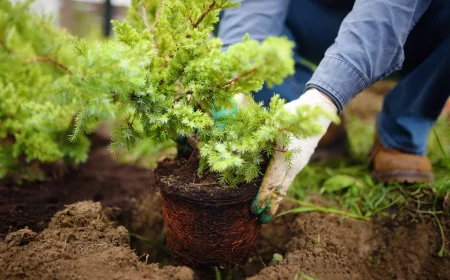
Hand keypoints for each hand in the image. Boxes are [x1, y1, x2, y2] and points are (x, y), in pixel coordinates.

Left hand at [251, 88, 337, 222]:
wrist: (319, 110)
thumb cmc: (294, 113)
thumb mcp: (276, 121)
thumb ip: (261, 135)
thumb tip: (241, 147)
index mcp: (284, 157)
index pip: (271, 182)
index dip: (262, 197)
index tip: (254, 209)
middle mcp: (293, 165)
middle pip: (280, 191)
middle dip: (269, 206)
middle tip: (259, 220)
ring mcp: (298, 165)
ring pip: (285, 186)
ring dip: (275, 199)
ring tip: (266, 212)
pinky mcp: (300, 162)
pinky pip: (289, 179)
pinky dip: (281, 189)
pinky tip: (275, 193)